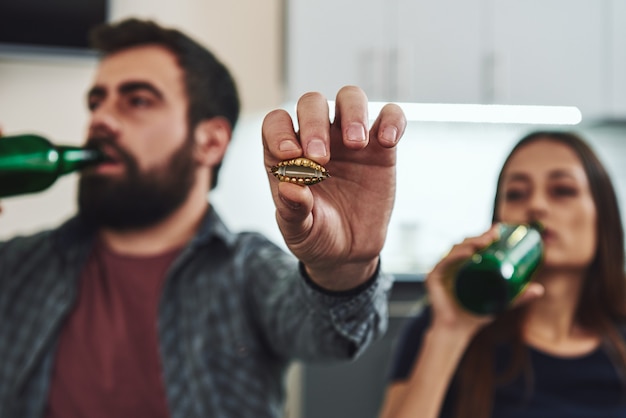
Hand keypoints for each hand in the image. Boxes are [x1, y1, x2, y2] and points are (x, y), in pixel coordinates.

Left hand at [262, 86, 405, 289]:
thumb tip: (289, 187)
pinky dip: (392, 120)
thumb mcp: (299, 231)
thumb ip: (292, 210)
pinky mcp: (381, 147)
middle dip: (314, 124)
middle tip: (321, 157)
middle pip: (312, 104)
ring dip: (353, 113)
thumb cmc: (316, 235)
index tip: (290, 154)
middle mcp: (317, 138)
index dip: (279, 131)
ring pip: (350, 98)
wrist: (349, 252)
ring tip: (357, 144)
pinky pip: (390, 116)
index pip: (277, 123)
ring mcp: (349, 139)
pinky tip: (387, 142)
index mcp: (288, 154)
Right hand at [426, 225, 544, 337]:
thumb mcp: (500, 303)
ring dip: (470, 242)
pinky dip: (456, 256)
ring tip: (485, 241)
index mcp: (465, 265)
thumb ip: (518, 297)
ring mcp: (442, 270)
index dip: (485, 235)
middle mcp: (452, 264)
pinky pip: (445, 262)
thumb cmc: (475, 316)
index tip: (499, 229)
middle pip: (465, 244)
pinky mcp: (433, 278)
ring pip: (455, 249)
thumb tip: (540, 289)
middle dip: (480, 236)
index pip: (474, 245)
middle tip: (495, 235)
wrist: (456, 332)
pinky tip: (469, 253)